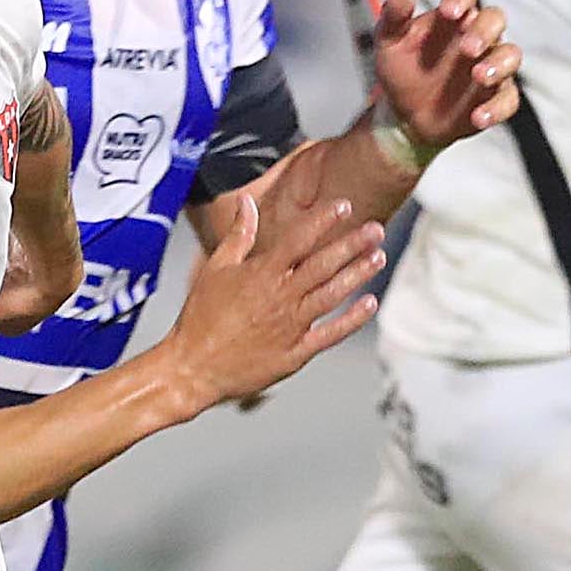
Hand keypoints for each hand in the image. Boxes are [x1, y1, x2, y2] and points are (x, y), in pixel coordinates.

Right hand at [155, 192, 384, 413]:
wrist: (192, 368)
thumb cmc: (200, 318)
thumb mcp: (215, 269)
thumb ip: (238, 235)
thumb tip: (247, 201)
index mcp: (260, 275)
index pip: (298, 239)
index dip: (323, 220)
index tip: (344, 206)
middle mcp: (280, 297)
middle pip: (323, 265)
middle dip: (351, 244)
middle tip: (375, 229)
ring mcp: (290, 326)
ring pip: (332, 295)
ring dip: (357, 275)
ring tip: (378, 257)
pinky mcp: (295, 353)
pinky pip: (330, 334)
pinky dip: (352, 319)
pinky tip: (369, 304)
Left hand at [371, 0, 520, 154]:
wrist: (404, 116)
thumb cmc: (402, 70)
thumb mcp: (389, 41)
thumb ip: (394, 15)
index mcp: (452, 17)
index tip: (448, 11)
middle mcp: (476, 37)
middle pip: (495, 19)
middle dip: (485, 31)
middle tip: (468, 49)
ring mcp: (489, 66)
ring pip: (510, 55)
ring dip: (499, 65)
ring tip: (478, 77)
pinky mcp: (494, 97)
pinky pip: (508, 99)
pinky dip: (496, 108)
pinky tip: (477, 116)